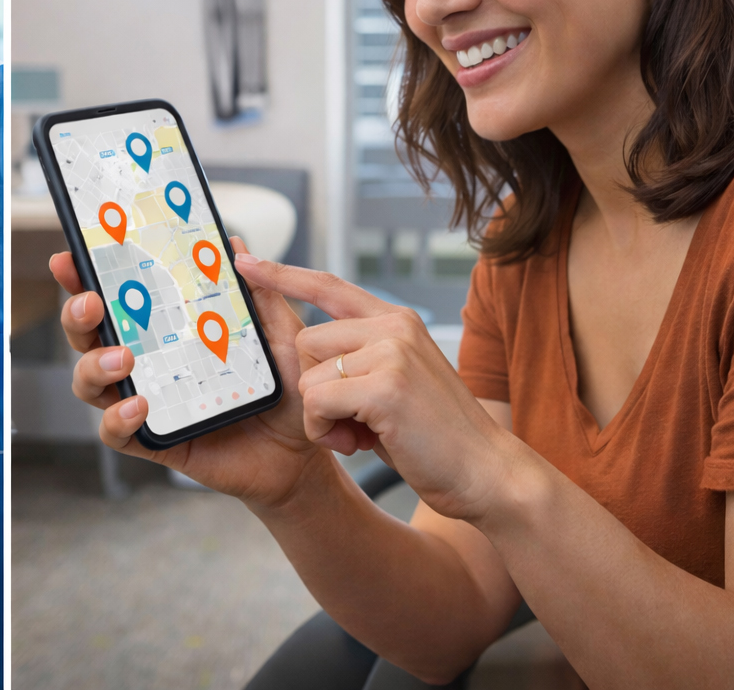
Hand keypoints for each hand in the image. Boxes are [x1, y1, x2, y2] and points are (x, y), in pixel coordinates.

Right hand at [53, 241, 321, 509]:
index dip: (83, 277)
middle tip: (92, 304)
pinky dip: (117, 418)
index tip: (69, 258)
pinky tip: (138, 405)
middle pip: (86, 335)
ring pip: (89, 381)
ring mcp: (144, 399)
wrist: (302, 448)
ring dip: (93, 366)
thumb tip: (235, 245)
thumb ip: (257, 292)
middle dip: (76, 315)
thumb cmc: (283, 389)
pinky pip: (115, 432)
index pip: (114, 299)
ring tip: (121, 359)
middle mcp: (145, 361)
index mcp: (164, 329)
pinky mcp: (153, 440)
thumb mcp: (277, 333)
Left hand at [238, 255, 518, 521]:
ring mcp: (391, 352)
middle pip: (304, 343)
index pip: (327, 285)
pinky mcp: (385, 385)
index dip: (282, 275)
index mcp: (395, 321)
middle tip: (350, 422)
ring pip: (307, 377)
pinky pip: (316, 402)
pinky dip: (326, 432)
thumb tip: (305, 359)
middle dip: (312, 390)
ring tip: (361, 434)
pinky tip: (360, 444)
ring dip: (320, 417)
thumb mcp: (395, 382)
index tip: (244, 261)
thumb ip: (360, 360)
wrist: (488, 473)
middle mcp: (392, 326)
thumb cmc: (435, 437)